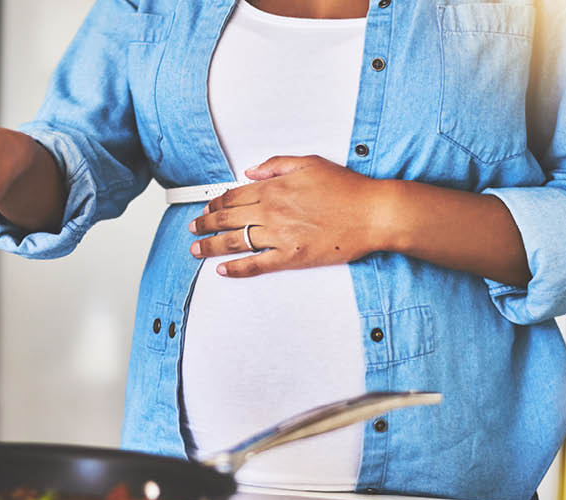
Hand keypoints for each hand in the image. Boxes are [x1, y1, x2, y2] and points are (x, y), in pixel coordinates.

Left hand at [188, 155, 400, 277]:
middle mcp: (271, 212)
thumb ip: (276, 165)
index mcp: (274, 189)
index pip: (233, 196)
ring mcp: (279, 236)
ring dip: (210, 246)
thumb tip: (251, 171)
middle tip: (193, 228)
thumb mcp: (310, 163)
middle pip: (226, 219)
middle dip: (204, 224)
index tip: (206, 207)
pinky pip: (255, 265)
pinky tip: (222, 270)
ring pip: (234, 242)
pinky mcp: (290, 257)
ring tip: (196, 249)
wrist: (372, 213)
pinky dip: (236, 268)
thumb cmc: (347, 189)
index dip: (215, 203)